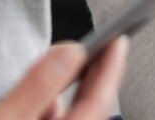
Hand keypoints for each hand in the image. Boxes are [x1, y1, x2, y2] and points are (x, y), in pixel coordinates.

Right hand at [0, 37, 127, 119]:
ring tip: (80, 67)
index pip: (96, 107)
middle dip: (98, 82)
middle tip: (108, 47)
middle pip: (90, 117)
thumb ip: (36, 88)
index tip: (118, 42)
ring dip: (76, 98)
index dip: (110, 71)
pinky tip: (50, 103)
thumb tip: (69, 53)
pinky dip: (53, 115)